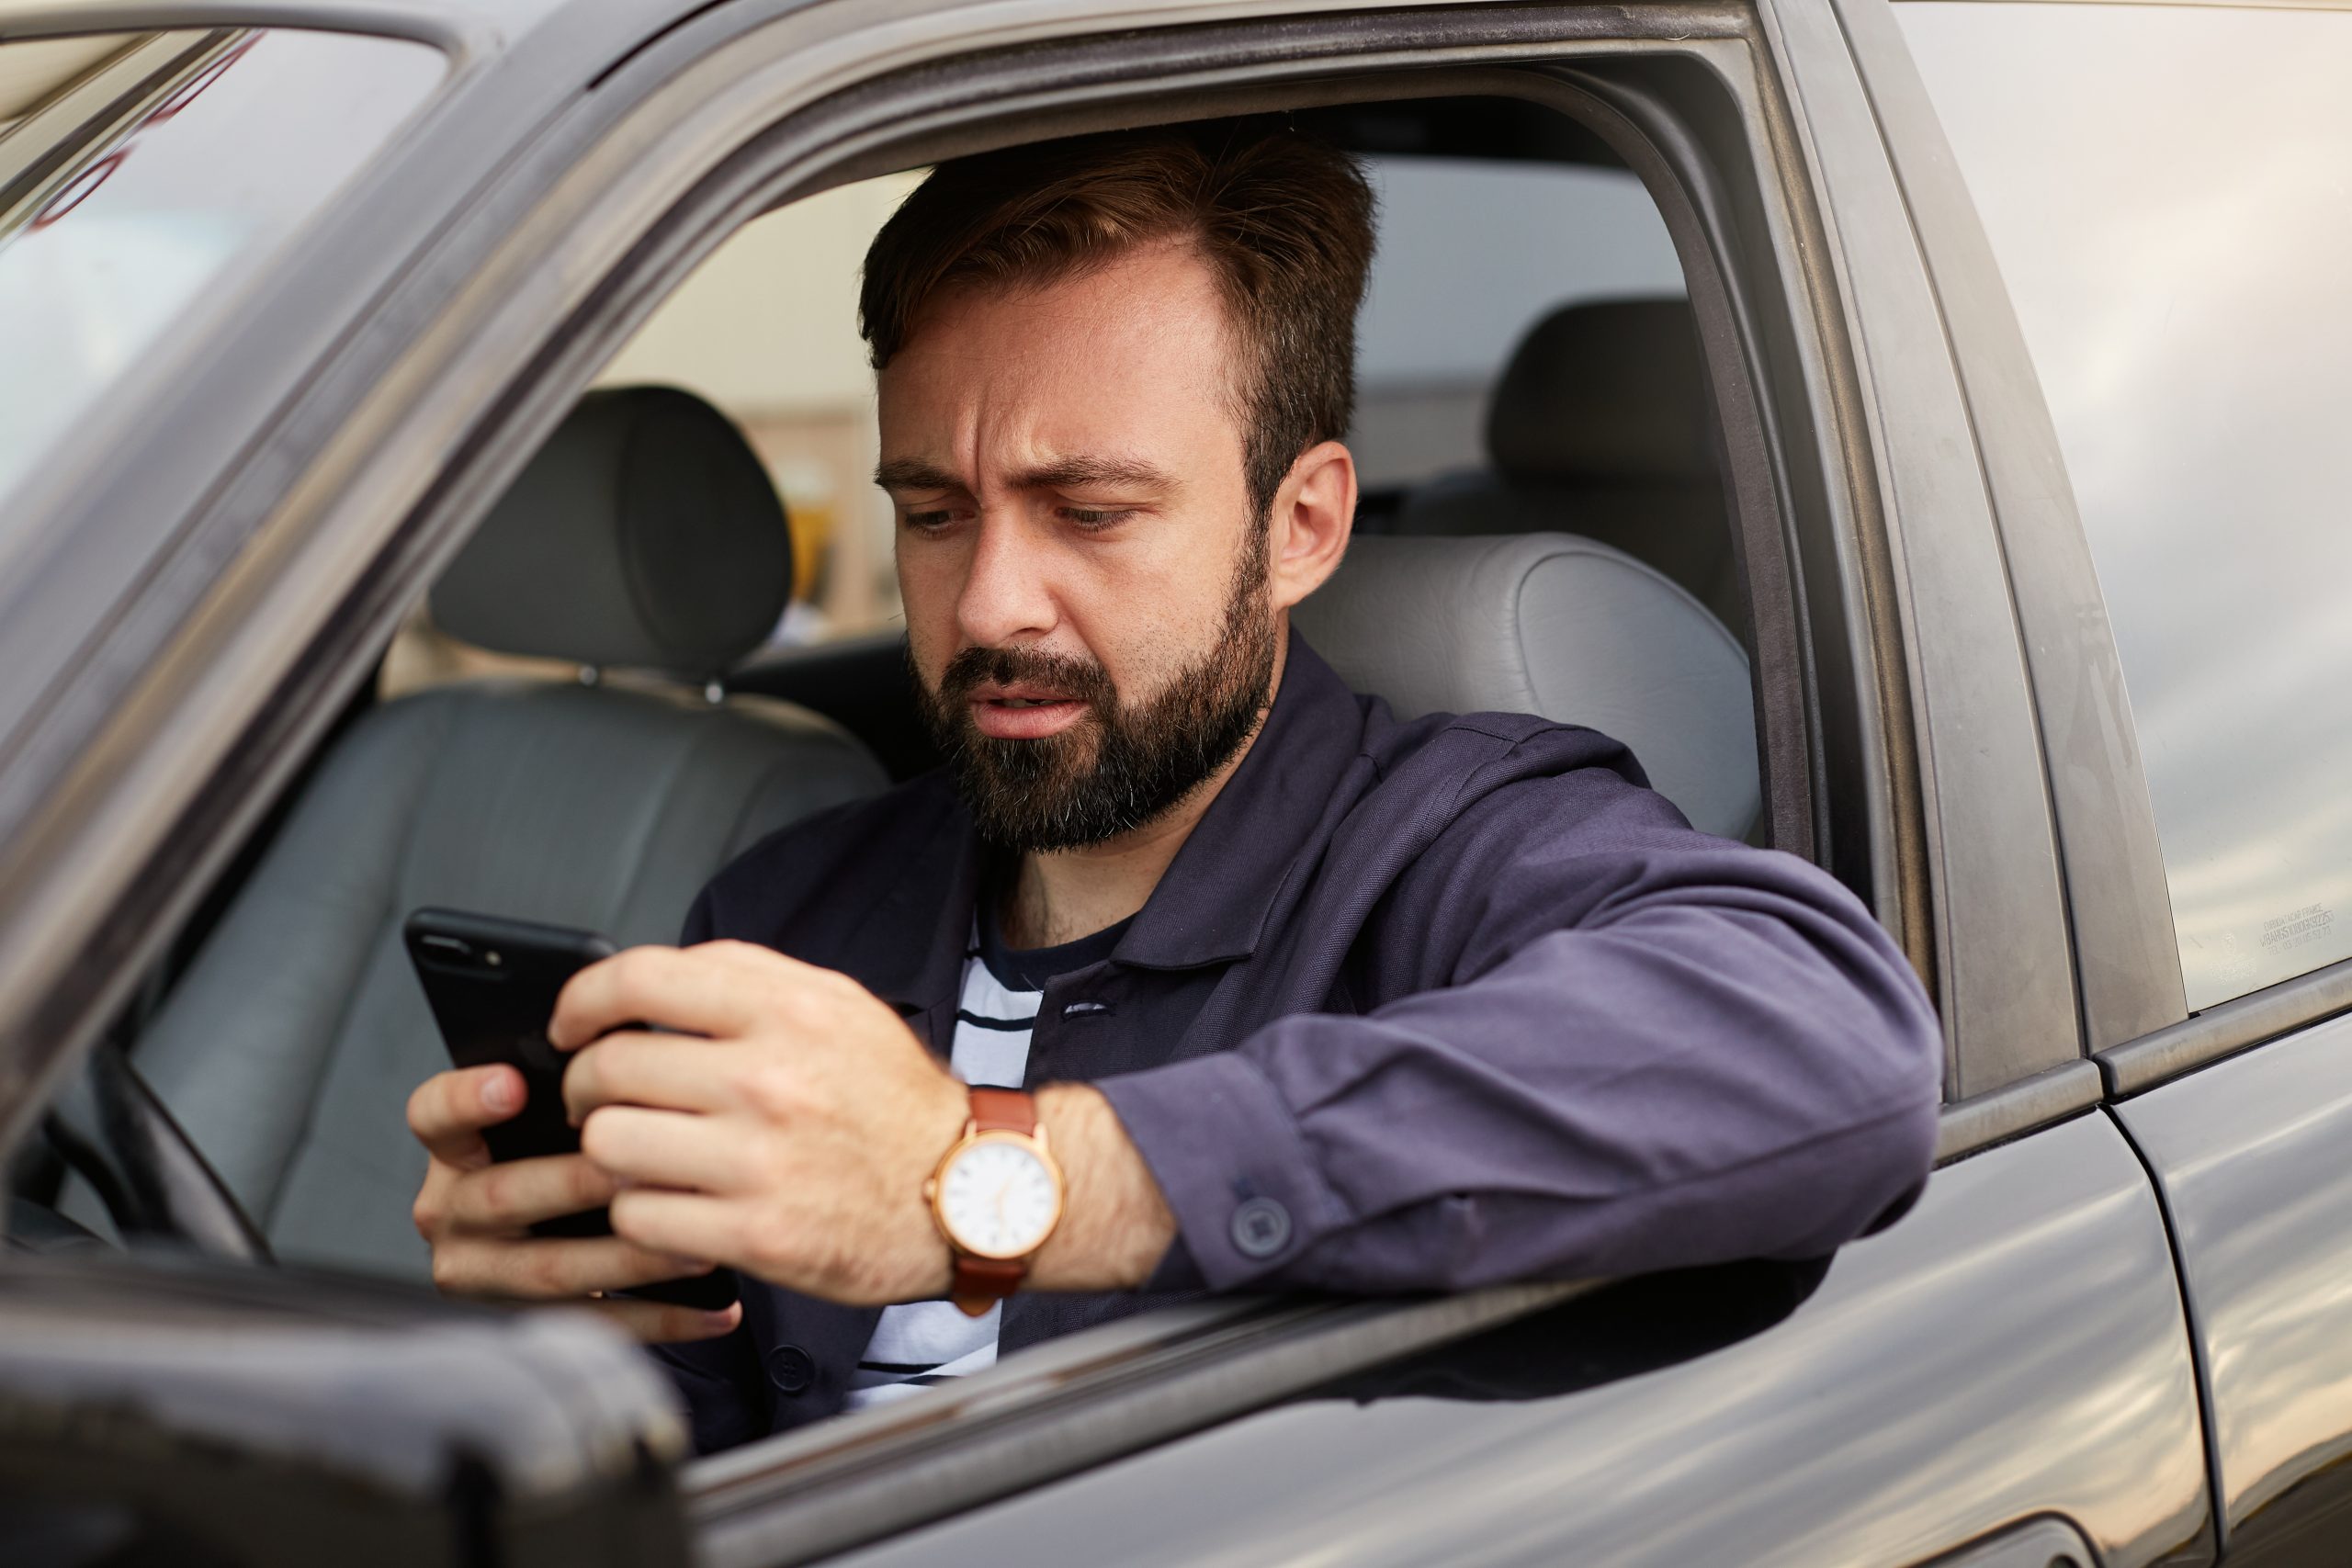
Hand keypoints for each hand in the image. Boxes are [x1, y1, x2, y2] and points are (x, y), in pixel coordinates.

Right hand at [405, 1063, 742, 1341]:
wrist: (568, 1232)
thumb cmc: (568, 1153)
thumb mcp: (554, 1118)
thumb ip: (578, 1095)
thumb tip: (638, 1055)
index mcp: (455, 1149)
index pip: (434, 1115)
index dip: (467, 1099)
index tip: (512, 1084)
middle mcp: (451, 1211)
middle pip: (503, 1196)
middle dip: (577, 1185)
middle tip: (639, 1171)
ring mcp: (480, 1271)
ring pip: (548, 1268)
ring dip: (630, 1259)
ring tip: (694, 1249)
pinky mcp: (522, 1321)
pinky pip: (590, 1324)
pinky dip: (659, 1318)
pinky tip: (712, 1310)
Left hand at [554, 941, 971, 1303]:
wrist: (969, 1192)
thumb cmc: (895, 1103)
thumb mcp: (839, 1006)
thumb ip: (745, 980)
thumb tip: (646, 983)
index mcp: (786, 1010)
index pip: (638, 981)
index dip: (581, 1002)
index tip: (570, 1027)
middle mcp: (769, 1079)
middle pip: (609, 1069)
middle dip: (587, 1088)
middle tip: (600, 1103)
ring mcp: (759, 1160)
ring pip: (609, 1145)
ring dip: (611, 1153)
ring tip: (641, 1157)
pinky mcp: (755, 1234)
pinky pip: (640, 1216)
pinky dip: (644, 1213)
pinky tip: (674, 1205)